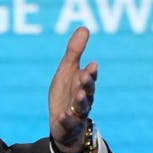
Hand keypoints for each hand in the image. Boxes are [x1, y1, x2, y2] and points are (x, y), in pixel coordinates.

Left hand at [48, 27, 97, 152]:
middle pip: (88, 90)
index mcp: (83, 84)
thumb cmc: (66, 94)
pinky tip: (61, 116)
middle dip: (87, 83)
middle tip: (86, 76)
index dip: (91, 72)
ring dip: (80, 100)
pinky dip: (65, 120)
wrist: (63, 124)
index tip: (92, 65)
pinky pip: (67, 123)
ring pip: (81, 107)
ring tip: (78, 94)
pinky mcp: (68, 125)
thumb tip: (84, 27)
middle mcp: (83, 98)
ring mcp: (76, 113)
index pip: (89, 76)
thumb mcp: (67, 70)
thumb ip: (75, 51)